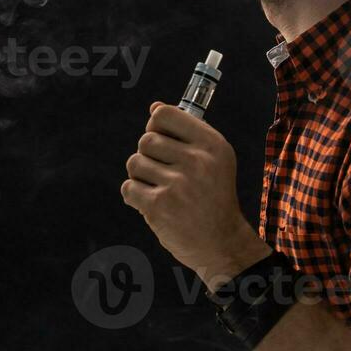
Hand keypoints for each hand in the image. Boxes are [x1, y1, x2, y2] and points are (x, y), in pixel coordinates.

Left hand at [120, 103, 269, 289]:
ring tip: (160, 189)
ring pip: (134, 163)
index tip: (162, 138)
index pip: (164, 114)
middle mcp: (197, 161)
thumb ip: (186, 132)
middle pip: (146, 140)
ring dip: (141, 176)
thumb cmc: (213, 197)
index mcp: (212, 145)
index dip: (156, 125)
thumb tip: (154, 107)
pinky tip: (153, 204)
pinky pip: (128, 187)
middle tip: (163, 172)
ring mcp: (177, 184)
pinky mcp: (159, 206)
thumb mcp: (215, 160)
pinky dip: (135, 196)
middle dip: (148, 155)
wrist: (222, 243)